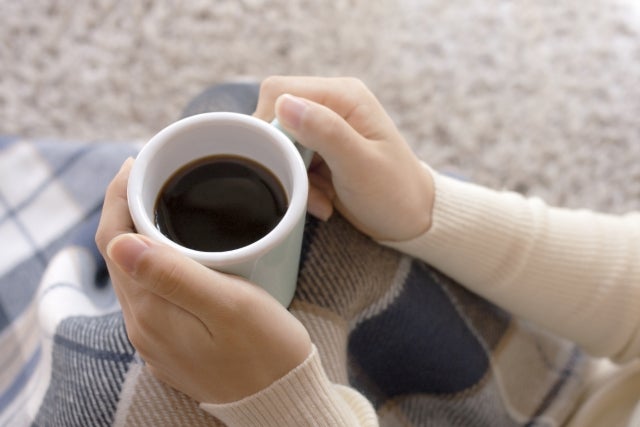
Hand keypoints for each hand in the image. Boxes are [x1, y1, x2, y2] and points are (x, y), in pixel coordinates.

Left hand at [95, 159, 311, 403]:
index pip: (114, 240)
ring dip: (141, 233)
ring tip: (165, 200)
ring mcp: (156, 334)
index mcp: (150, 310)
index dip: (119, 196)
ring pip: (135, 270)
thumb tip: (120, 241)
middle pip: (120, 252)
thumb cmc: (267, 351)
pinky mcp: (172, 340)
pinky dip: (156, 258)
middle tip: (153, 173)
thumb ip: (173, 276)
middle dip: (128, 207)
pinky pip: (151, 289)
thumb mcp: (229, 307)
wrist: (281, 402)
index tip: (137, 162)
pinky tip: (179, 248)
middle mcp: (143, 323)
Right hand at [255, 76, 434, 241]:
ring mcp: (325, 127)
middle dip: (283, 157)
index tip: (282, 163)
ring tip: (320, 200)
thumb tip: (283, 104)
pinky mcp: (319, 150)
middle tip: (304, 186)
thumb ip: (324, 131)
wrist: (409, 221)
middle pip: (274, 117)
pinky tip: (322, 201)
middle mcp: (331, 104)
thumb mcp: (359, 165)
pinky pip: (290, 161)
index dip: (269, 126)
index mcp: (343, 96)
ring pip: (279, 143)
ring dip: (292, 175)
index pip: (280, 92)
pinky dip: (300, 184)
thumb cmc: (393, 193)